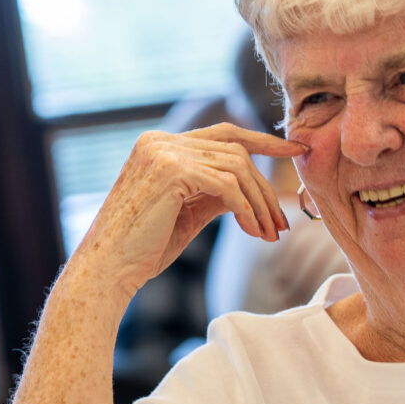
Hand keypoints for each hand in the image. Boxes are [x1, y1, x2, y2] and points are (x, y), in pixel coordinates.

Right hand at [69, 124, 303, 297]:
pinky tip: (253, 231)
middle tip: (282, 224)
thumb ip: (217, 190)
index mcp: (161, 143)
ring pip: (237, 168)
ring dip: (260, 204)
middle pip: (236, 151)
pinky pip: (227, 185)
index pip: (225, 133)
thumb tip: (253, 187)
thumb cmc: (145, 246)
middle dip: (265, 189)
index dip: (264, 141)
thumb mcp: (190, 210)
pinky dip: (247, 209)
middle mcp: (160, 140)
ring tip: (269, 235)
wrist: (108, 269)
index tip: (296, 151)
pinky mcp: (171, 171)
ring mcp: (163, 152)